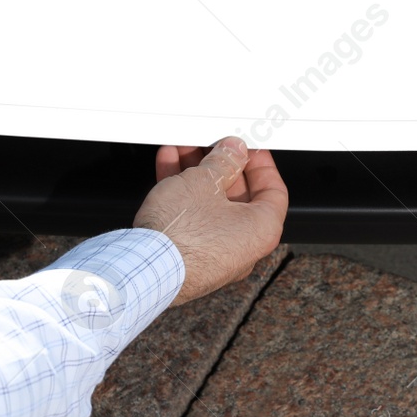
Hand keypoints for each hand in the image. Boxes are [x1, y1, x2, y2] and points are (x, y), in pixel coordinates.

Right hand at [134, 136, 287, 305]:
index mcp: (261, 230)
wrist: (143, 271)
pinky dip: (182, 194)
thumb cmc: (182, 237)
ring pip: (210, 205)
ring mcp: (215, 254)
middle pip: (237, 196)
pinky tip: (168, 168)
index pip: (273, 191)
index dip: (259, 163)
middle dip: (220, 165)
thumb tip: (232, 152)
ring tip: (182, 150)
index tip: (247, 149)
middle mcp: (243, 247)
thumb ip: (223, 161)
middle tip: (210, 145)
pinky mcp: (188, 257)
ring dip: (197, 174)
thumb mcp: (205, 182)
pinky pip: (192, 219)